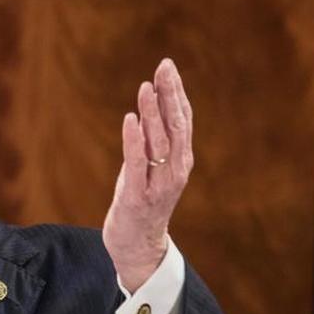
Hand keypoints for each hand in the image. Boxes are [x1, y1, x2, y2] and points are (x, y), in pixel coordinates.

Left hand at [102, 58, 193, 291]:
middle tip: (164, 67)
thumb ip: (154, 140)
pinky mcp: (136, 197)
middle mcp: (175, 171)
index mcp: (181, 161)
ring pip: (159, 143)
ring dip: (152, 113)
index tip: (168, 67)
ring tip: (146, 87)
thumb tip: (151, 105)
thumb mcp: (151, 167)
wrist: (138, 247)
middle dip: (170, 95)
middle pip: (176, 126)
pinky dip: (134, 140)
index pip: (182, 120)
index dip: (176, 93)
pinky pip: (137, 164)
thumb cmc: (142, 202)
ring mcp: (158, 185)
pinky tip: (130, 119)